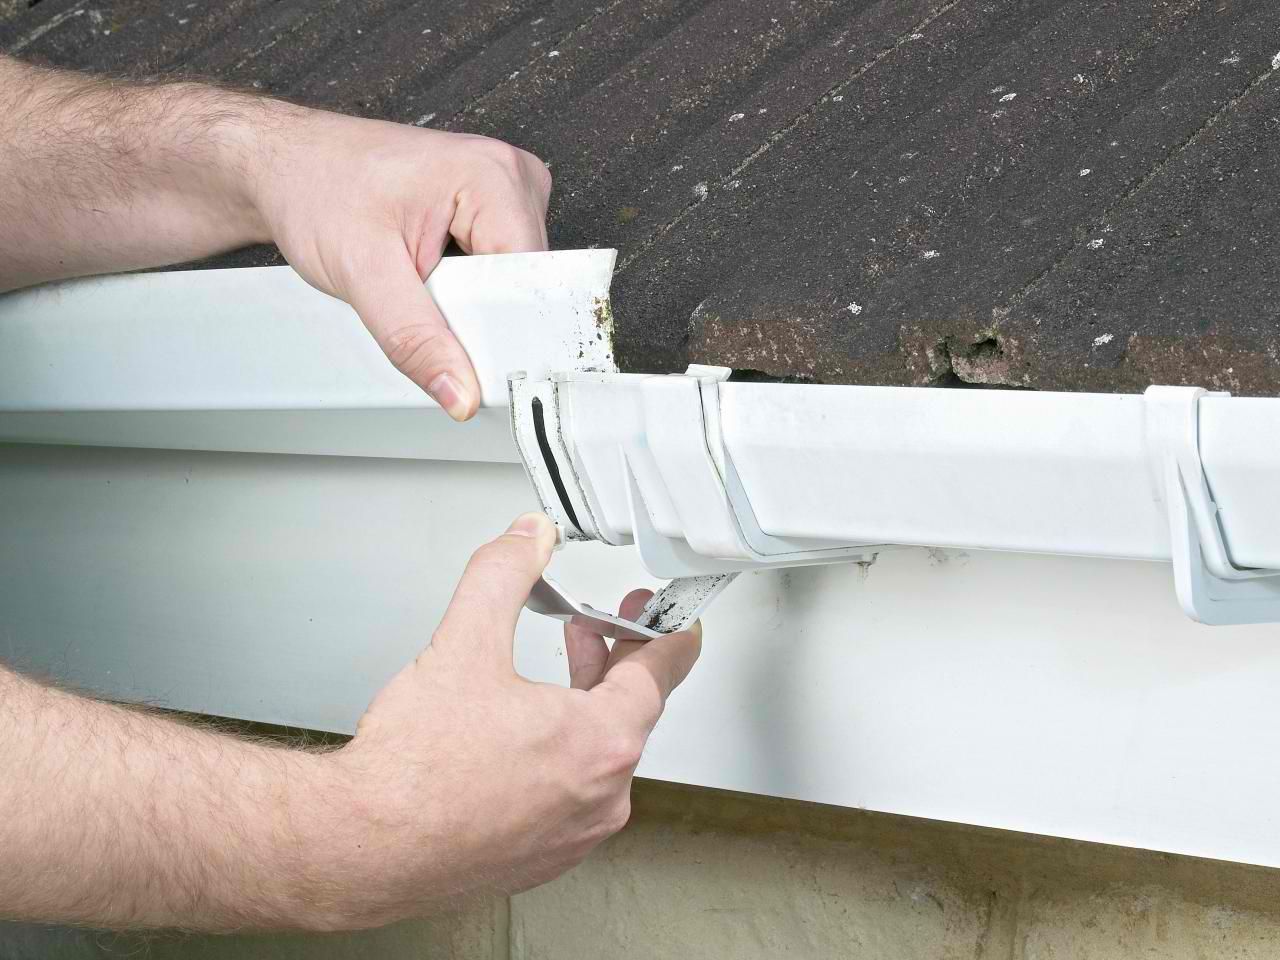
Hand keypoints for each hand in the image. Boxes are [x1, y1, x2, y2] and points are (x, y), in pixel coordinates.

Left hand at [249, 110, 552, 419]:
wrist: (287, 164)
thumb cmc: (316, 189)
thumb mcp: (362, 272)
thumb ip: (416, 338)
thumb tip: (462, 392)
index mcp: (491, 175)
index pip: (532, 279)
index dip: (507, 330)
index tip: (482, 370)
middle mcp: (509, 175)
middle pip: (529, 283)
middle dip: (483, 317)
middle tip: (426, 307)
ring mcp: (504, 190)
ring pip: (517, 283)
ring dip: (473, 305)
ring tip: (421, 284)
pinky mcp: (491, 208)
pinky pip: (501, 272)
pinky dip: (469, 292)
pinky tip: (433, 278)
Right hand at [315, 513, 700, 927]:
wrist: (362, 850)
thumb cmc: (412, 773)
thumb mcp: (465, 643)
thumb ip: (504, 576)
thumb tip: (528, 540)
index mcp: (601, 742)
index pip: (664, 671)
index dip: (669, 630)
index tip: (673, 616)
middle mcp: (601, 796)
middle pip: (632, 710)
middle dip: (614, 658)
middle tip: (599, 627)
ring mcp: (574, 833)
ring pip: (600, 753)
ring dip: (586, 702)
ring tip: (556, 670)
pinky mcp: (543, 856)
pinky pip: (572, 791)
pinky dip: (562, 750)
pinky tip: (522, 732)